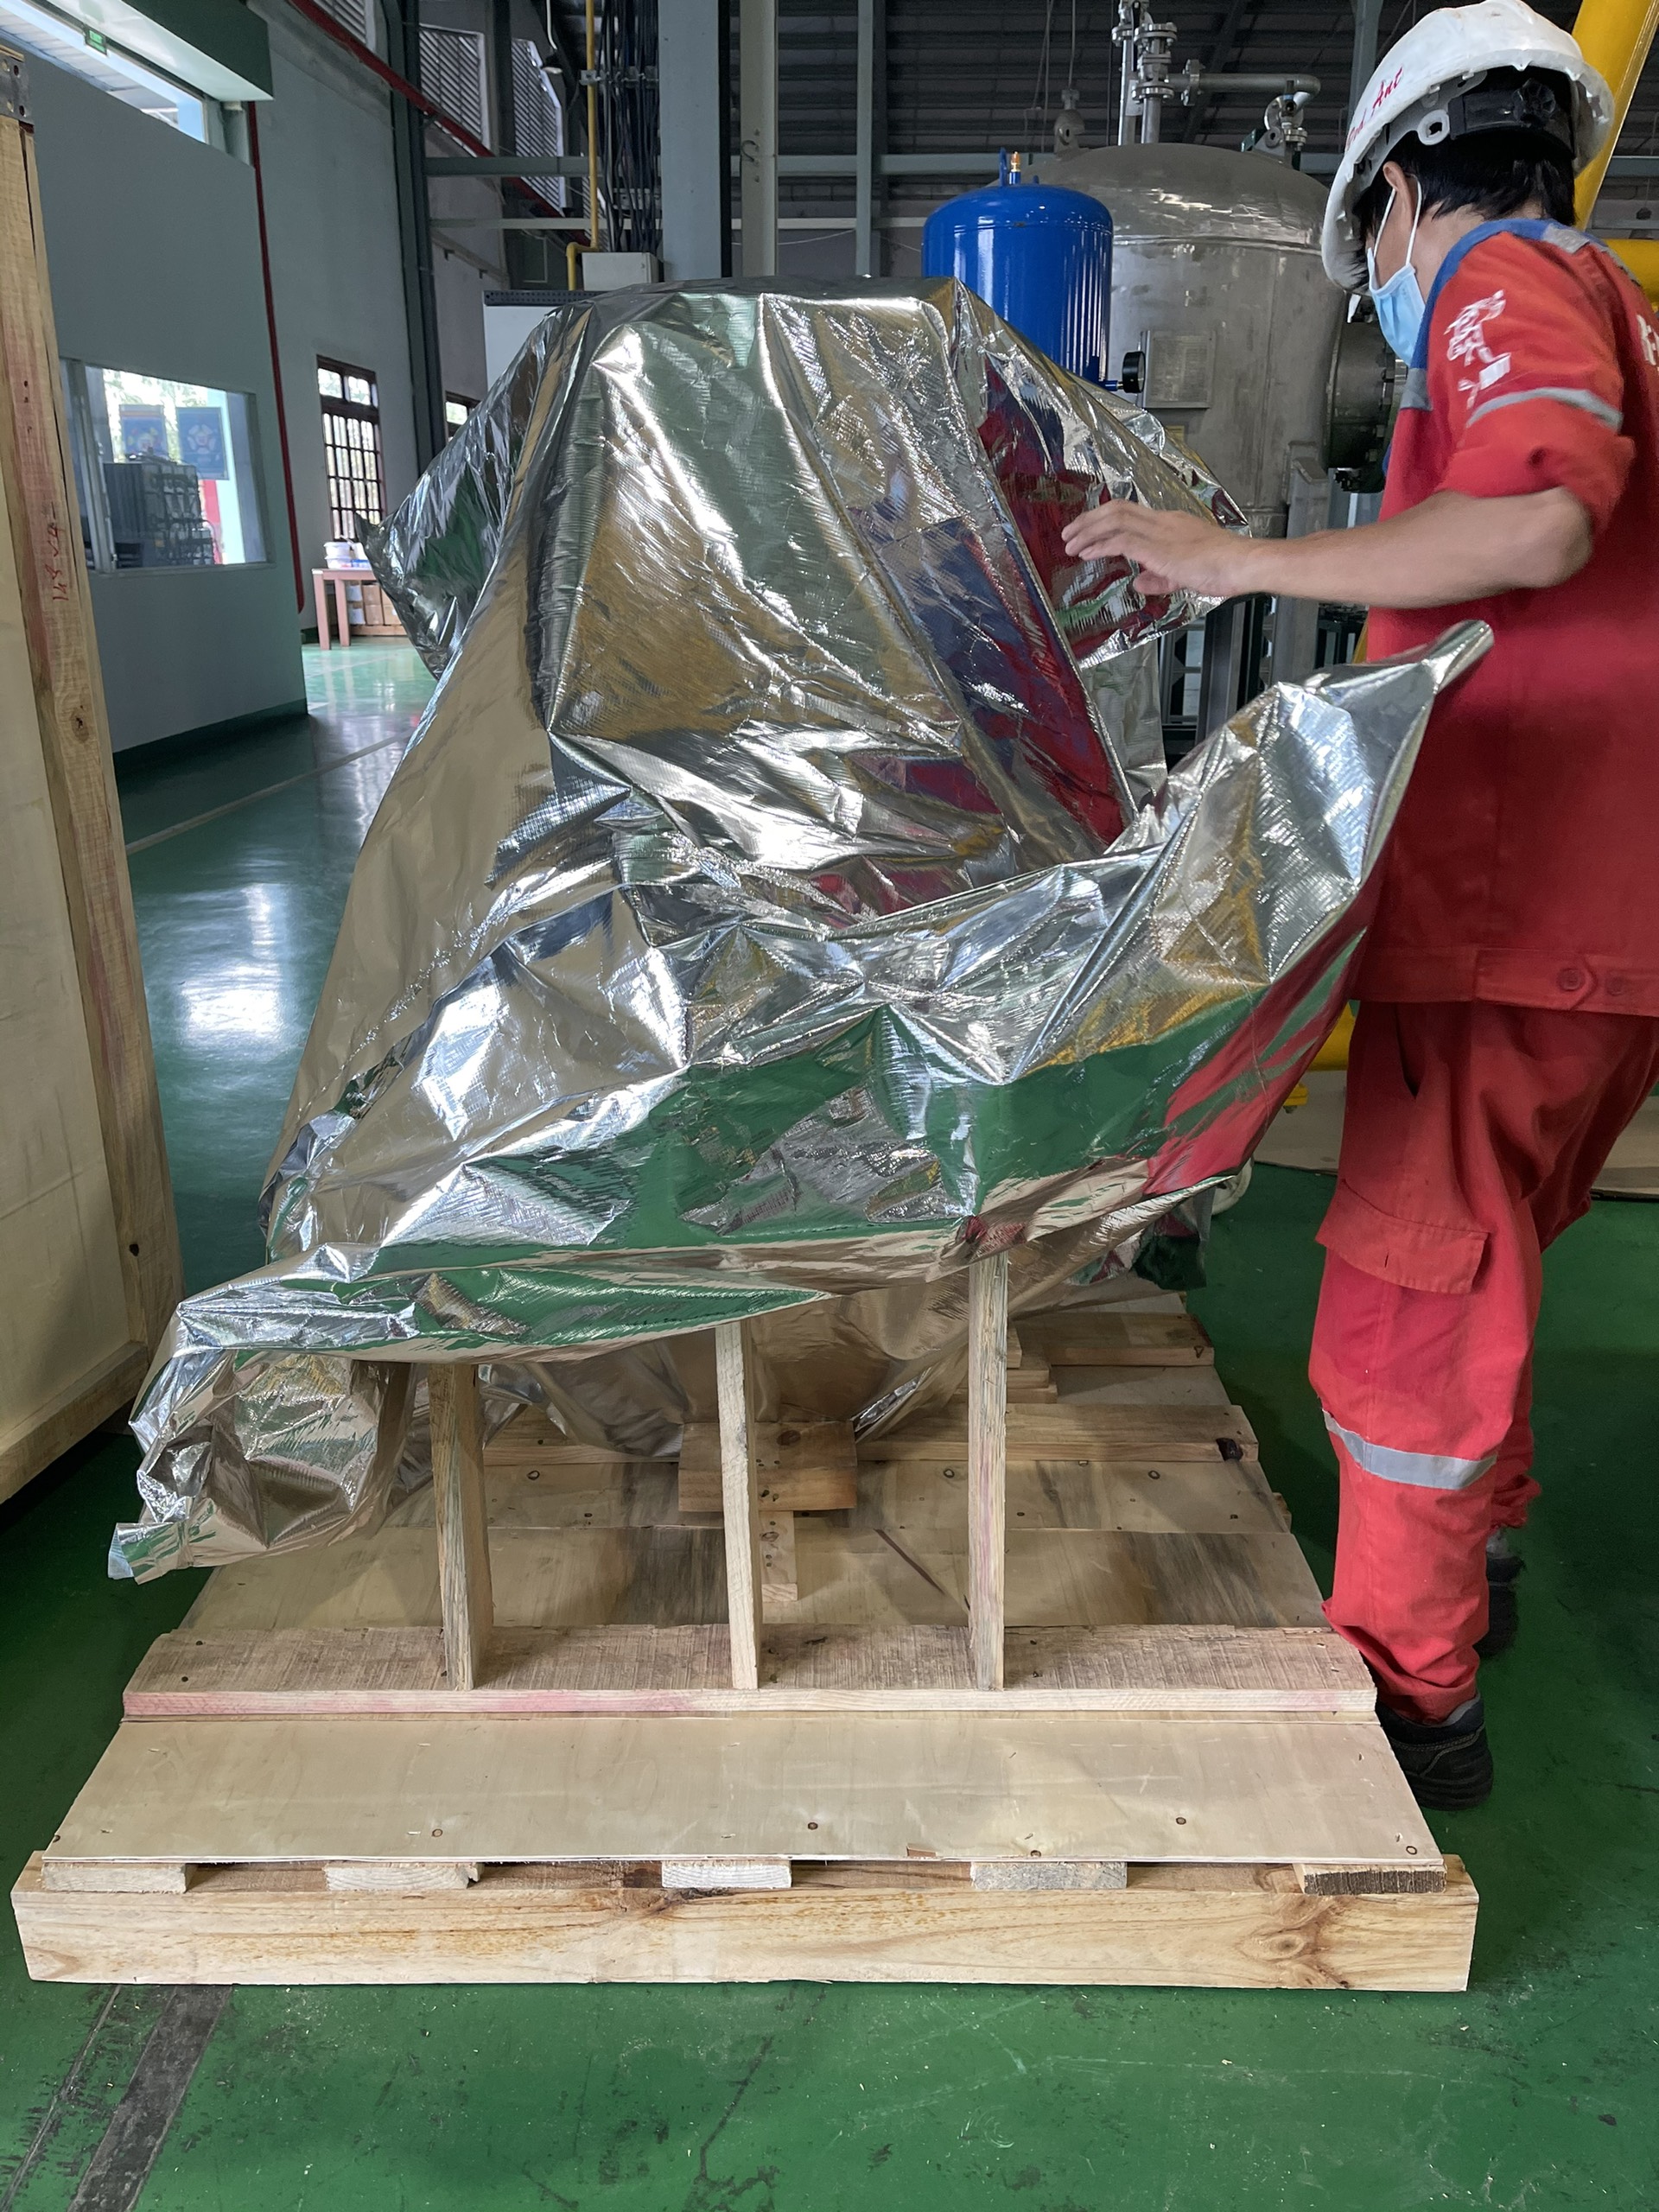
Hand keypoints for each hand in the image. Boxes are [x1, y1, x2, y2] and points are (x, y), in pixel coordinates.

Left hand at [1060, 503, 1257, 599]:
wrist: (1241, 563)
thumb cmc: (1223, 568)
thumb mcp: (1184, 576)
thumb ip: (1159, 578)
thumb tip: (1138, 582)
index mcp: (1170, 523)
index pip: (1131, 512)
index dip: (1106, 518)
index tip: (1088, 529)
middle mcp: (1162, 522)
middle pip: (1117, 509)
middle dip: (1089, 520)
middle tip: (1069, 532)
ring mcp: (1160, 532)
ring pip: (1115, 520)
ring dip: (1088, 530)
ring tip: (1070, 543)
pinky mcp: (1158, 548)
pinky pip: (1122, 540)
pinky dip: (1100, 545)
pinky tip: (1087, 553)